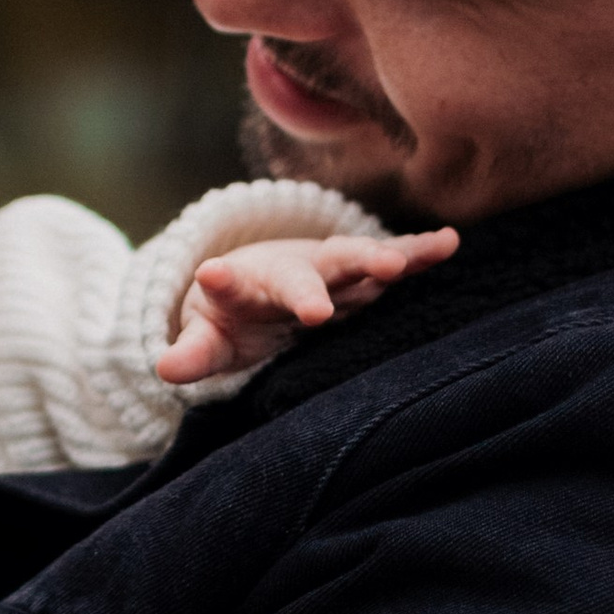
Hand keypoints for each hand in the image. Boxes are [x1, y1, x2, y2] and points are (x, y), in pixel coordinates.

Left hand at [156, 227, 459, 382]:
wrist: (267, 277)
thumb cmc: (238, 316)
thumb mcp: (211, 338)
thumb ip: (193, 353)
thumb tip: (164, 370)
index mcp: (246, 289)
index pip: (230, 288)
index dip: (221, 283)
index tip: (211, 275)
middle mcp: (289, 271)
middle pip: (299, 276)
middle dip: (308, 288)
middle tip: (315, 308)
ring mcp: (329, 268)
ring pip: (351, 262)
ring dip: (371, 262)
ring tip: (393, 266)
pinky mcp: (363, 270)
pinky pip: (396, 259)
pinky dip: (421, 251)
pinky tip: (450, 243)